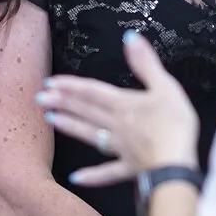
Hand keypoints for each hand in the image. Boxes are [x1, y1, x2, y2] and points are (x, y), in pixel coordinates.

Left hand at [37, 31, 200, 185]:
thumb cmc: (175, 124)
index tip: (50, 82)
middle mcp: (117, 125)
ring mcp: (121, 148)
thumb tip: (130, 36)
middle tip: (39, 98)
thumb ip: (146, 63)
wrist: (177, 165)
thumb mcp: (166, 87)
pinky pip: (107, 173)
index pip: (93, 92)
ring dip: (70, 127)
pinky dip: (92, 176)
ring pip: (90, 135)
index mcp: (125, 104)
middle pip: (86, 111)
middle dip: (63, 103)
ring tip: (50, 120)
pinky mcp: (129, 168)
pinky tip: (75, 178)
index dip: (72, 86)